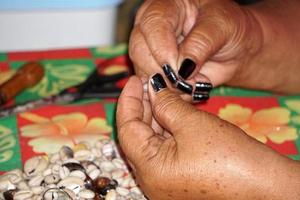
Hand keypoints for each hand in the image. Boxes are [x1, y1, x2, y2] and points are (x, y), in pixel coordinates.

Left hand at [117, 75, 299, 199]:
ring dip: (155, 115)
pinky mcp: (179, 178)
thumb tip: (153, 88)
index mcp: (149, 170)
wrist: (266, 186)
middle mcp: (152, 179)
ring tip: (160, 92)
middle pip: (137, 135)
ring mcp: (165, 180)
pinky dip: (166, 128)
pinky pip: (164, 148)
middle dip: (142, 106)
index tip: (134, 79)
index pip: (127, 129)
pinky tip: (171, 111)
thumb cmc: (230, 157)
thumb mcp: (193, 124)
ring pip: (151, 141)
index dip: (128, 101)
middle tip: (149, 83)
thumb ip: (167, 104)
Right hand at [129, 0, 299, 93]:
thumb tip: (182, 68)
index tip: (179, 69)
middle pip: (139, 50)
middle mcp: (152, 28)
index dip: (161, 49)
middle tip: (187, 81)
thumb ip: (201, 44)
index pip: (152, 25)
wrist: (233, 49)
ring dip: (168, 85)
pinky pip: (152, 88)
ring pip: (143, 72)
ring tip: (195, 83)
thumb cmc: (228, 28)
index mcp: (165, 7)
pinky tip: (188, 89)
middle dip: (163, 71)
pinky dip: (169, 94)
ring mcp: (150, 52)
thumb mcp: (221, 28)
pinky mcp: (155, 72)